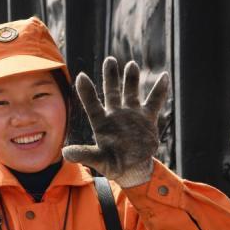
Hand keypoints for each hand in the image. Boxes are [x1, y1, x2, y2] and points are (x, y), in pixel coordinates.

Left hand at [63, 57, 168, 186]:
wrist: (133, 169)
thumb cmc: (112, 164)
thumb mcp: (98, 160)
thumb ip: (84, 154)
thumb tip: (65, 152)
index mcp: (101, 122)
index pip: (92, 103)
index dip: (86, 91)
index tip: (81, 76)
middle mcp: (115, 114)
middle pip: (112, 91)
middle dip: (111, 76)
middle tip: (110, 60)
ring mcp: (131, 113)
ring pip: (131, 91)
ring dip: (131, 78)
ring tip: (131, 64)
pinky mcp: (147, 118)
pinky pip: (154, 101)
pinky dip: (160, 89)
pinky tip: (164, 76)